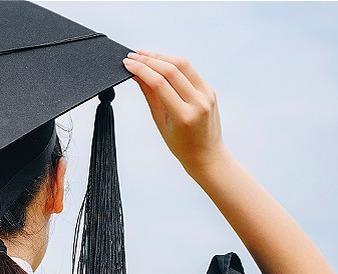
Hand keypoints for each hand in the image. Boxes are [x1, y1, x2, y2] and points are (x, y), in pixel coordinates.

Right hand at [123, 51, 223, 175]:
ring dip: (161, 56)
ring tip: (144, 54)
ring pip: (183, 64)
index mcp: (184, 115)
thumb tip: (137, 74)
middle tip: (132, 56)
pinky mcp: (210, 89)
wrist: (206, 154)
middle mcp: (198, 102)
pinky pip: (190, 70)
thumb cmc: (181, 144)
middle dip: (149, 59)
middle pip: (172, 69)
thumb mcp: (160, 122)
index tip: (127, 64)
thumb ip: (150, 95)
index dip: (141, 69)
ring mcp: (207, 94)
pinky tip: (160, 62)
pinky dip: (173, 63)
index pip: (160, 83)